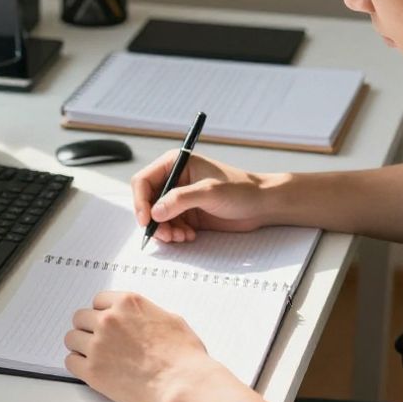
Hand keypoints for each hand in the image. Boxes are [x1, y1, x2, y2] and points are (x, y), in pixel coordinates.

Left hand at [64, 291, 224, 401]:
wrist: (182, 382)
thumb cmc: (183, 354)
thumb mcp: (169, 319)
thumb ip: (146, 315)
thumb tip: (140, 320)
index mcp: (127, 304)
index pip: (98, 301)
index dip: (102, 313)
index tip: (105, 324)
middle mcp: (108, 320)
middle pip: (80, 318)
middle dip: (89, 329)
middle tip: (99, 342)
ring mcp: (98, 345)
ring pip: (72, 339)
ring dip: (81, 346)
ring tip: (94, 357)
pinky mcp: (92, 371)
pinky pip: (70, 362)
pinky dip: (78, 365)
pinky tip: (92, 370)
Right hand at [131, 151, 279, 242]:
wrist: (262, 205)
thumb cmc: (241, 189)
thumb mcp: (209, 192)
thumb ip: (180, 200)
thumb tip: (155, 212)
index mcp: (176, 164)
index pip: (144, 181)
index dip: (140, 201)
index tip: (147, 220)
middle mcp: (174, 180)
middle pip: (147, 202)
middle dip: (153, 221)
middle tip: (166, 235)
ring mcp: (180, 199)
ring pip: (157, 218)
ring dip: (165, 231)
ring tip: (181, 237)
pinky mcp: (187, 214)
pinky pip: (170, 226)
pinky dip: (175, 234)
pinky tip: (189, 237)